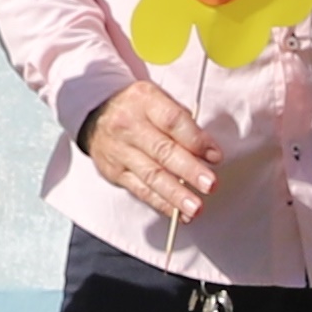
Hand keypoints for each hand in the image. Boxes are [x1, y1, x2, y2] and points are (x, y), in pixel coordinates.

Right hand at [78, 79, 219, 222]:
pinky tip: (178, 212)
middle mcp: (129, 125)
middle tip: (209, 184)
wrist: (95, 114)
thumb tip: (206, 149)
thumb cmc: (136, 108)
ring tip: (195, 207)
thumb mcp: (157, 99)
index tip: (215, 156)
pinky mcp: (114, 171)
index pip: (173, 121)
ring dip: (176, 194)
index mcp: (144, 100)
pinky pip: (140, 190)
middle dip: (189, 171)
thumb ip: (182, 121)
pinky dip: (161, 203)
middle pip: (162, 151)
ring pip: (151, 175)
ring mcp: (119, 150)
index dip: (196, 140)